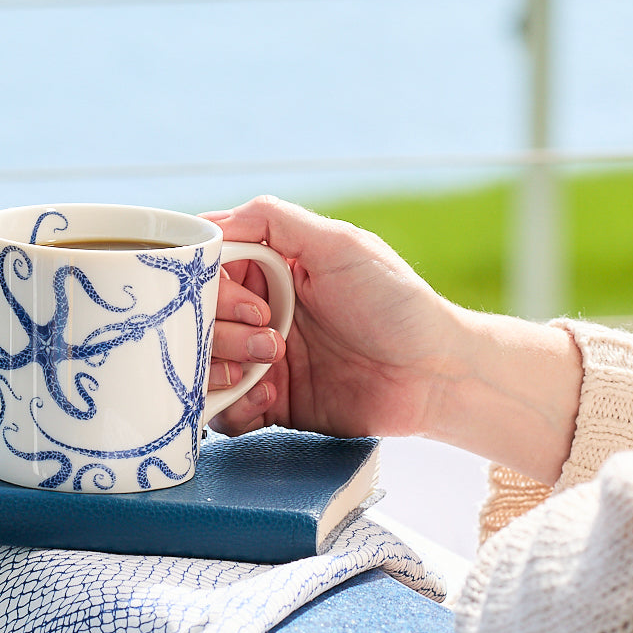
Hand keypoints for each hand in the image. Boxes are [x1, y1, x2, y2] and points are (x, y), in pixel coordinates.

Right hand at [203, 197, 582, 482]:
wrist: (437, 375)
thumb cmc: (398, 303)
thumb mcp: (340, 244)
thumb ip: (273, 221)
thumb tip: (210, 222)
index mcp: (271, 267)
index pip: (207, 269)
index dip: (212, 286)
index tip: (250, 301)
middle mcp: (259, 311)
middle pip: (195, 318)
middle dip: (220, 332)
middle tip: (270, 339)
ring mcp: (262, 359)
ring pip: (200, 365)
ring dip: (220, 369)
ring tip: (266, 371)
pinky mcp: (271, 405)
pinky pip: (223, 412)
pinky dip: (233, 407)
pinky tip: (267, 399)